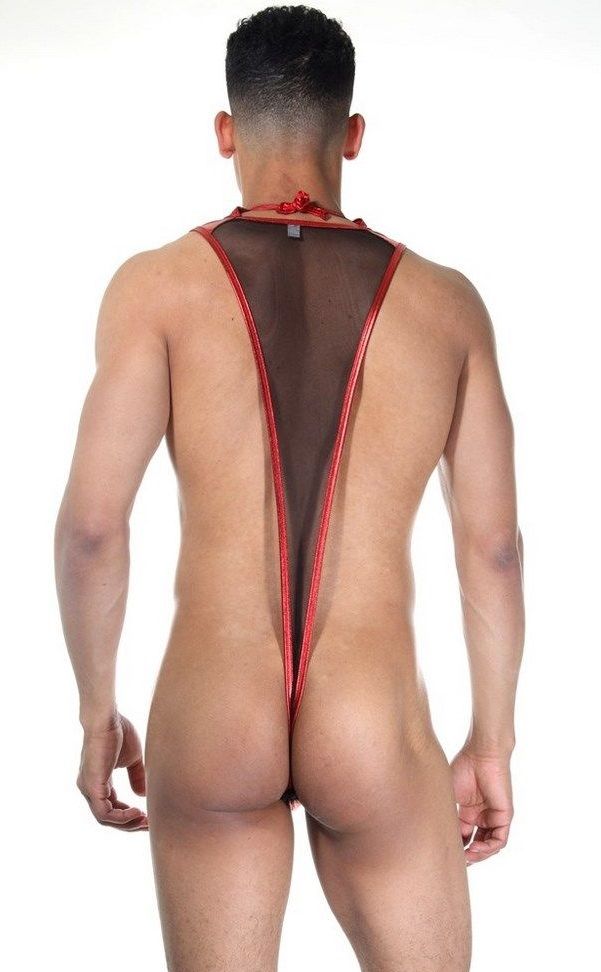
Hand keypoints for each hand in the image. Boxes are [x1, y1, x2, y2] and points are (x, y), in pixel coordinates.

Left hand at [76, 713, 147, 829]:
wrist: (107, 719)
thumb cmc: (118, 732)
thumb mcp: (132, 759)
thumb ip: (136, 776)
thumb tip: (143, 795)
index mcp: (98, 782)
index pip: (112, 808)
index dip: (130, 816)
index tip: (148, 816)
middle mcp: (89, 789)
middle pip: (108, 818)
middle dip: (130, 824)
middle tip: (149, 825)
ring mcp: (88, 789)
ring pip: (106, 819)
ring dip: (127, 823)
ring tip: (145, 820)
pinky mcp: (91, 787)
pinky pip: (104, 813)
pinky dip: (121, 817)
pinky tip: (137, 812)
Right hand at [450, 746, 513, 864]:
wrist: (481, 754)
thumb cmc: (463, 767)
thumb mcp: (450, 795)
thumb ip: (446, 814)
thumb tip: (433, 832)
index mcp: (469, 811)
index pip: (464, 836)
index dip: (456, 846)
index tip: (445, 853)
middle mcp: (482, 816)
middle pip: (476, 843)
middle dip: (468, 855)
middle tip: (458, 861)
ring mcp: (494, 816)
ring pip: (489, 845)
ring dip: (479, 854)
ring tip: (467, 857)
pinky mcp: (504, 816)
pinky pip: (500, 839)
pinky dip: (488, 848)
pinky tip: (475, 848)